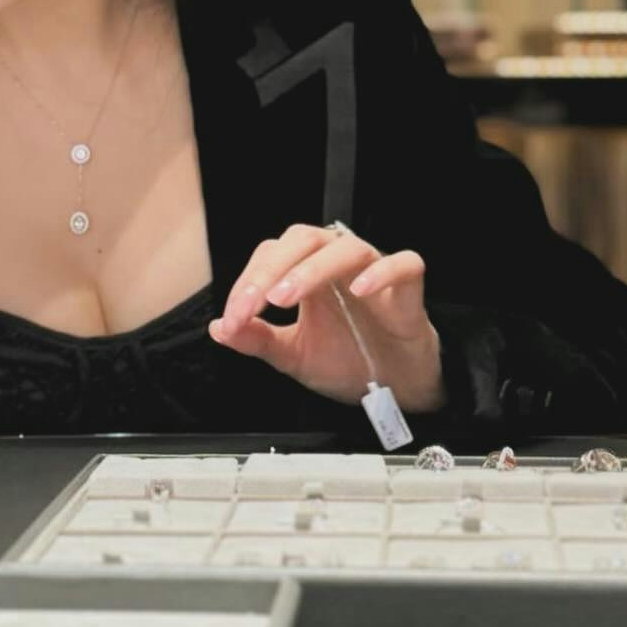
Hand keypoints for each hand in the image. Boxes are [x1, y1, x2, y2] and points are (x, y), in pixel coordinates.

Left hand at [208, 223, 444, 409]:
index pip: (271, 257)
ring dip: (313, 268)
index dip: (248, 282)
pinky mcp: (408, 289)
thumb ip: (258, 339)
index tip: (233, 318)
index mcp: (306, 274)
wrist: (394, 386)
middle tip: (255, 302)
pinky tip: (360, 288)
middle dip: (273, 268)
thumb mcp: (293, 354)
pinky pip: (405, 264)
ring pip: (346, 247)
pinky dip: (383, 271)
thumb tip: (218, 328)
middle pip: (304, 239)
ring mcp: (374, 272)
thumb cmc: (348, 359)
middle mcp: (337, 265)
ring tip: (287, 296)